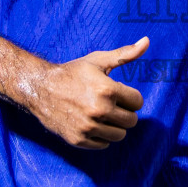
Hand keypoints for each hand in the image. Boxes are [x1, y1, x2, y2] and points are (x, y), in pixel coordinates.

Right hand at [23, 38, 148, 148]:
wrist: (40, 88)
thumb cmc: (73, 72)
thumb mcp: (98, 60)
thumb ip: (125, 54)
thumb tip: (147, 41)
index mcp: (107, 89)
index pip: (138, 102)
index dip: (130, 97)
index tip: (119, 94)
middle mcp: (99, 110)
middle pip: (131, 121)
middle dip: (125, 112)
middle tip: (111, 104)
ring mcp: (88, 127)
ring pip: (119, 135)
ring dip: (114, 125)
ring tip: (102, 114)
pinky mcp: (78, 139)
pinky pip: (103, 144)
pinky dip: (101, 136)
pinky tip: (91, 123)